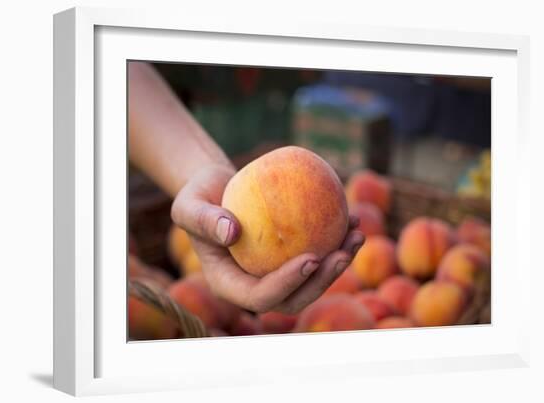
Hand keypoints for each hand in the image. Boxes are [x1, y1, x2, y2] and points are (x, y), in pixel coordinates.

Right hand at [171, 164, 364, 313]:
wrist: (216, 189)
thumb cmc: (199, 195)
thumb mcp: (189, 203)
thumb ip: (203, 219)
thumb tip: (232, 232)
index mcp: (229, 283)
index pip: (260, 298)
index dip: (287, 285)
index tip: (311, 257)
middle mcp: (254, 284)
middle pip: (293, 299)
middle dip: (322, 282)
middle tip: (342, 253)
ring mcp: (274, 272)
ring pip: (312, 280)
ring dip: (339, 263)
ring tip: (357, 233)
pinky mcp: (289, 255)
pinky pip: (317, 252)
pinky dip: (337, 239)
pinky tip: (353, 216)